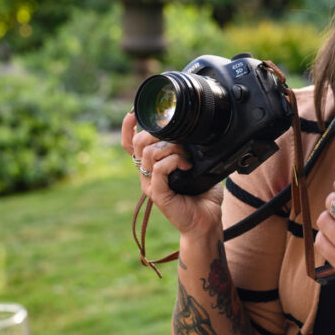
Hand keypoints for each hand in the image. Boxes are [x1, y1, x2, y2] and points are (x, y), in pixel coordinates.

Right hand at [120, 112, 222, 237]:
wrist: (206, 221)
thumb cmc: (203, 194)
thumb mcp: (196, 165)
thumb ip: (189, 149)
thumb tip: (194, 130)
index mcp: (152, 166)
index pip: (130, 145)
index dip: (128, 128)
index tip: (134, 113)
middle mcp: (147, 174)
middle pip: (138, 144)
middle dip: (157, 134)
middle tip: (178, 140)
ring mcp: (150, 184)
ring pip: (149, 153)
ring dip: (172, 148)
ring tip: (186, 157)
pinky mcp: (158, 194)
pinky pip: (159, 168)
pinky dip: (174, 161)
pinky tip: (186, 165)